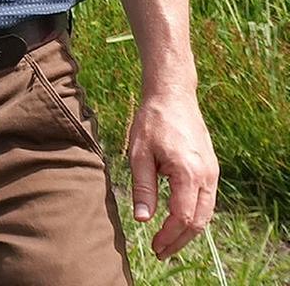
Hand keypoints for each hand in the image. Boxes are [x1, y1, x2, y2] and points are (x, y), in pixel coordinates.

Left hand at [127, 89, 218, 258]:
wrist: (173, 97)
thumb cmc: (152, 123)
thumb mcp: (139, 155)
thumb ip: (143, 188)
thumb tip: (142, 220)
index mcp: (188, 172)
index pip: (183, 216)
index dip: (169, 235)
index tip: (154, 246)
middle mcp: (206, 175)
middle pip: (199, 220)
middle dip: (179, 240)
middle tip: (160, 252)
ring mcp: (212, 172)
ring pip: (206, 213)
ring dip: (188, 231)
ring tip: (167, 242)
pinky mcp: (211, 169)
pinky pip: (207, 200)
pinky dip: (195, 215)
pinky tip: (177, 221)